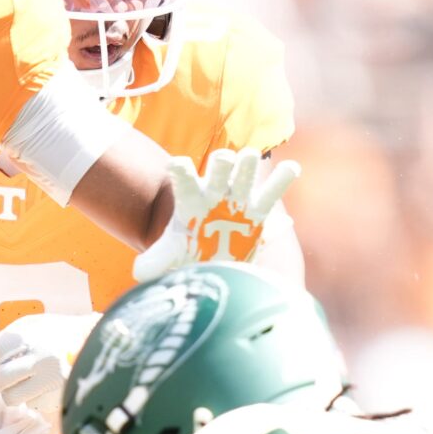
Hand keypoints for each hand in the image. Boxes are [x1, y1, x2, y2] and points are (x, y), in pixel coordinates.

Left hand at [0, 311, 97, 433]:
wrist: (95, 343)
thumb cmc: (54, 334)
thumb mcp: (32, 325)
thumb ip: (7, 340)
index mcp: (30, 335)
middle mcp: (39, 356)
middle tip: (2, 379)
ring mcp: (50, 379)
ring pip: (11, 398)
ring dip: (12, 393)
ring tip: (23, 384)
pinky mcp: (59, 396)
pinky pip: (31, 405)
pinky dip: (33, 399)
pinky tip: (42, 387)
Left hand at [131, 148, 302, 282]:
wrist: (211, 264)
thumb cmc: (187, 255)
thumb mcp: (169, 258)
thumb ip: (155, 262)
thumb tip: (140, 273)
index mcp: (191, 200)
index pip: (184, 178)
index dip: (181, 170)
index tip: (177, 166)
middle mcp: (215, 192)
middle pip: (220, 165)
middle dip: (222, 162)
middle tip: (223, 161)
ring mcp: (238, 198)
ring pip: (245, 169)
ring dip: (248, 163)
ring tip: (250, 160)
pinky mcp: (258, 210)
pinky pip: (272, 190)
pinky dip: (283, 178)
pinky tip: (292, 168)